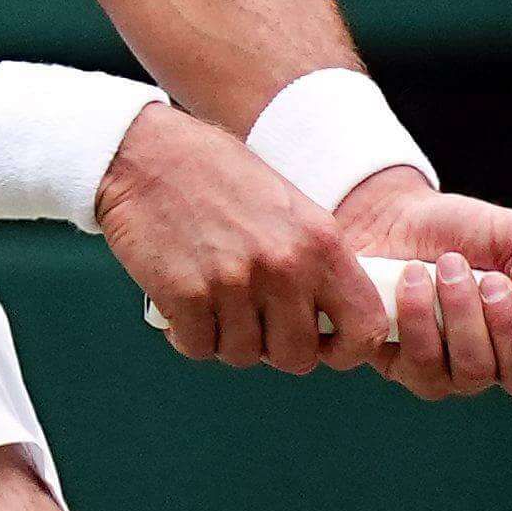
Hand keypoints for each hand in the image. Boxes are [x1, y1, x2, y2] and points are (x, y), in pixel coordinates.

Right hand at [100, 107, 393, 374]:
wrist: (147, 155)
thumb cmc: (218, 177)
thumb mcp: (289, 208)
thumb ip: (314, 261)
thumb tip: (330, 320)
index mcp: (321, 242)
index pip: (364, 327)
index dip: (347, 350)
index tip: (323, 345)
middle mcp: (284, 265)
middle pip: (297, 355)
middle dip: (272, 348)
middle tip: (251, 321)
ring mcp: (235, 282)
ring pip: (243, 355)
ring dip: (225, 338)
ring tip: (212, 302)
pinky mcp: (187, 295)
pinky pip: (198, 347)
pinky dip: (188, 334)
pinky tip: (183, 304)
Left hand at [337, 169, 511, 409]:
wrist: (396, 216)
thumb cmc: (466, 232)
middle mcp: (505, 363)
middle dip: (507, 324)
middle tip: (491, 280)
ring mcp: (457, 373)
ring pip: (474, 373)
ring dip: (463, 313)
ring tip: (449, 267)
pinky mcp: (410, 370)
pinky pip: (425, 366)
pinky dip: (420, 316)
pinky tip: (414, 281)